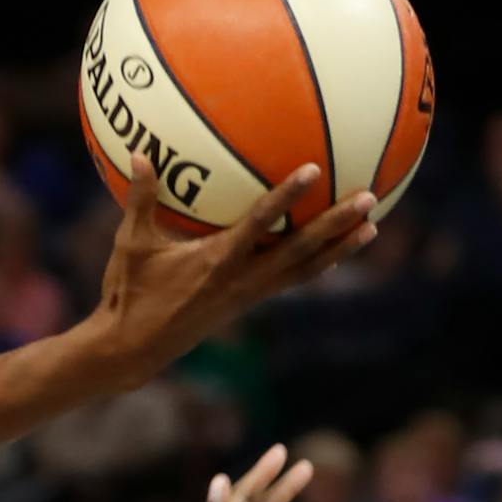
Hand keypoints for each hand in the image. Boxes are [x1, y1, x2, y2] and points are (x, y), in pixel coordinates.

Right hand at [81, 157, 376, 388]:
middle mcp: (243, 278)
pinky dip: (318, 265)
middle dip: (338, 224)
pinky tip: (334, 254)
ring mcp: (250, 293)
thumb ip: (141, 198)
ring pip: (306, 268)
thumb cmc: (129, 293)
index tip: (313, 170)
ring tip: (372, 227)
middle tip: (369, 198)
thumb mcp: (131, 244)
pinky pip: (292, 279)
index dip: (288, 196)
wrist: (135, 348)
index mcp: (217, 260)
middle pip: (302, 249)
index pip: (261, 222)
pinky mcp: (248, 302)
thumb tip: (141, 154)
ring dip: (341, 248)